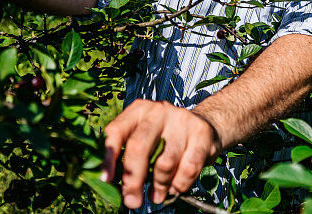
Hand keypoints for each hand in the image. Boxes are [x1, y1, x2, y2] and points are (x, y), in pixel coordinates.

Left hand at [101, 99, 220, 208]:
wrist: (206, 124)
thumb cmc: (166, 137)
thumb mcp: (145, 136)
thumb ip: (128, 153)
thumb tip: (109, 183)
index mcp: (138, 110)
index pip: (116, 131)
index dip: (108, 157)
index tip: (105, 180)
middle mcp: (158, 110)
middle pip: (139, 147)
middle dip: (133, 180)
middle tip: (132, 201)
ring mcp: (181, 120)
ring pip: (164, 163)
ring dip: (159, 186)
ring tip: (157, 195)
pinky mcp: (201, 133)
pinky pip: (188, 168)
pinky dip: (180, 184)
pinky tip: (176, 187)